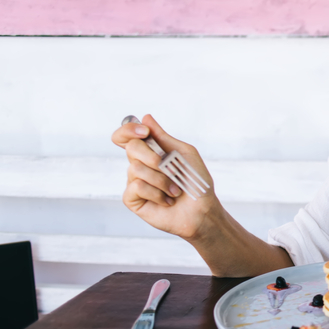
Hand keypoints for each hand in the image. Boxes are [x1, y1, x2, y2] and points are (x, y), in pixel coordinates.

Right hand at [111, 114, 217, 240]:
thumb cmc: (196, 182)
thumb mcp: (184, 154)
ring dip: (162, 180)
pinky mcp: (132, 199)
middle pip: (131, 147)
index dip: (128, 129)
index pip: (126, 135)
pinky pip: (137, 187)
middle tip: (169, 167)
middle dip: (153, 156)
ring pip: (136, 169)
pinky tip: (167, 200)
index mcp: (150, 152)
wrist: (202, 210)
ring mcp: (134, 182)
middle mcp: (139, 165)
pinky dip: (157, 193)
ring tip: (175, 190)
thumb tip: (146, 118)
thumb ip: (164, 137)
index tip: (144, 132)